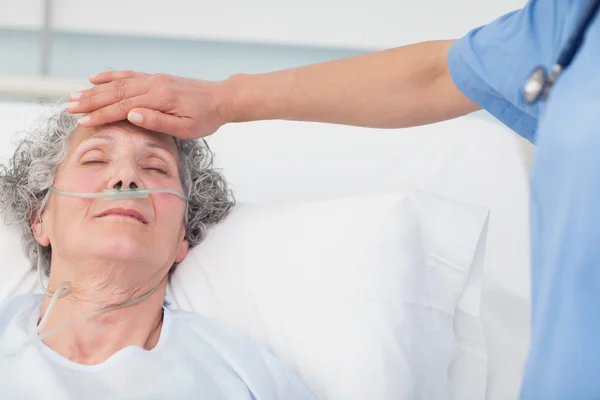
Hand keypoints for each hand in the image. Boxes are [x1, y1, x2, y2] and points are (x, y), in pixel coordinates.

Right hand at [64, 71, 232, 139]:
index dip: (101, 115)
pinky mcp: (156, 78)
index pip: (123, 108)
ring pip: (119, 83)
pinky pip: (129, 75)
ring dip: (95, 90)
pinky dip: (111, 76)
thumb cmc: (206, 118)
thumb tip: (132, 115)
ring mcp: (154, 79)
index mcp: (159, 99)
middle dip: (90, 101)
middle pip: (115, 93)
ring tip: (75, 95)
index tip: (82, 121)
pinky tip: (95, 78)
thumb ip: (158, 122)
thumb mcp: (186, 128)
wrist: (221, 99)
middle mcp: (154, 85)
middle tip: (68, 107)